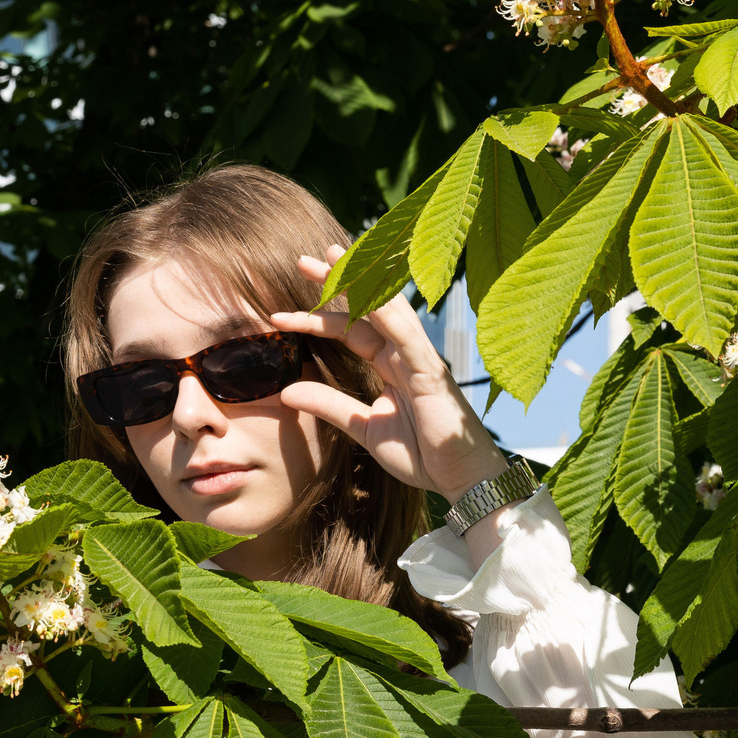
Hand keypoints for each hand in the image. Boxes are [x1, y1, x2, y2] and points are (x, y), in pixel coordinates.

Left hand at [269, 246, 510, 505]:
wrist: (460, 480)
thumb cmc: (421, 455)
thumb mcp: (363, 428)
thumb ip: (329, 406)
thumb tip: (285, 391)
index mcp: (389, 365)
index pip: (348, 330)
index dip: (316, 318)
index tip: (278, 315)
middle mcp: (404, 355)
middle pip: (366, 309)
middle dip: (337, 283)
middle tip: (304, 259)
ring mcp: (420, 359)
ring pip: (386, 311)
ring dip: (360, 284)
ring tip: (332, 257)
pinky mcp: (433, 373)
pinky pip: (407, 337)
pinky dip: (388, 314)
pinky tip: (367, 296)